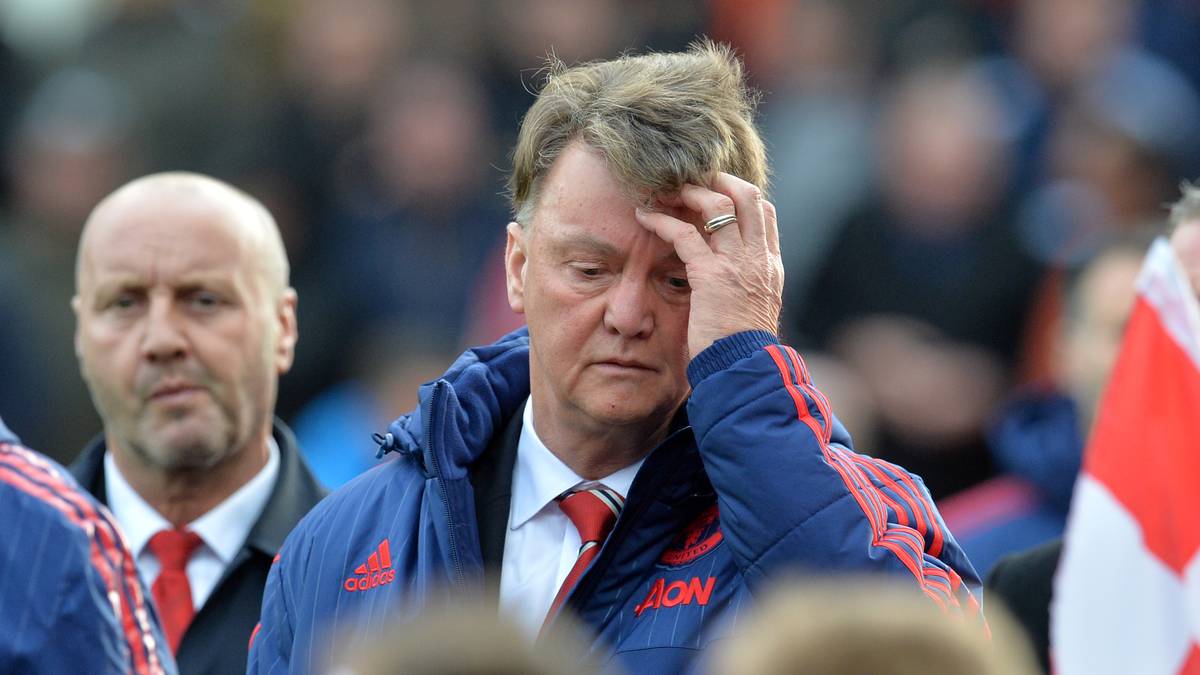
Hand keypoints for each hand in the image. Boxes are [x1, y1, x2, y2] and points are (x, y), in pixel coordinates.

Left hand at [636, 173, 783, 358]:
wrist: (746, 372)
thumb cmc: (742, 351)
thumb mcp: (754, 312)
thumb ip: (746, 288)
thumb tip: (731, 283)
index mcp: (770, 266)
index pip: (764, 212)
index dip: (739, 195)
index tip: (715, 191)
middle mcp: (759, 258)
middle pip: (748, 196)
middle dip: (719, 180)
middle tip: (691, 179)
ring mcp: (738, 264)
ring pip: (718, 205)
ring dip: (689, 192)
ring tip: (665, 191)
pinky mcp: (711, 275)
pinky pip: (683, 234)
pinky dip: (661, 220)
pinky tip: (645, 217)